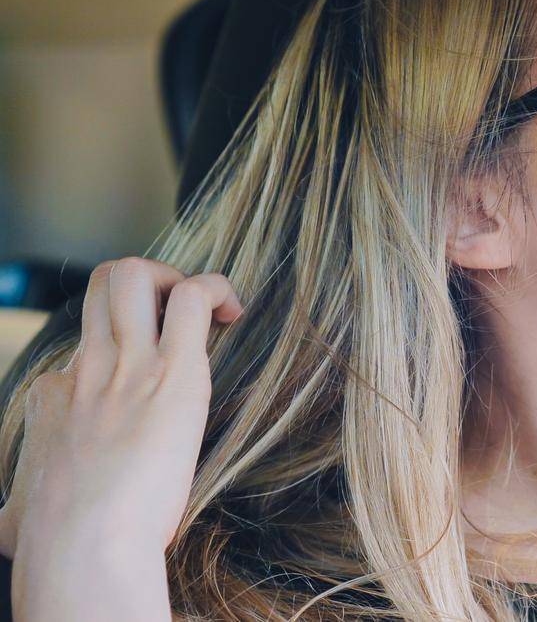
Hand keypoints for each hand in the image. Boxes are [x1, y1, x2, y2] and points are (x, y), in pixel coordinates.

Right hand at [0, 258, 239, 565]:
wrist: (81, 544)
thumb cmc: (55, 542)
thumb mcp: (15, 510)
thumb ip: (15, 505)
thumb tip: (4, 526)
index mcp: (53, 395)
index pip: (84, 347)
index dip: (122, 353)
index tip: (147, 387)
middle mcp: (86, 368)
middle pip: (103, 284)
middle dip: (144, 281)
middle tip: (176, 313)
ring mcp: (126, 364)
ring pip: (134, 275)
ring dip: (177, 278)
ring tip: (209, 309)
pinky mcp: (173, 373)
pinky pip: (191, 298)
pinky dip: (216, 290)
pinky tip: (231, 314)